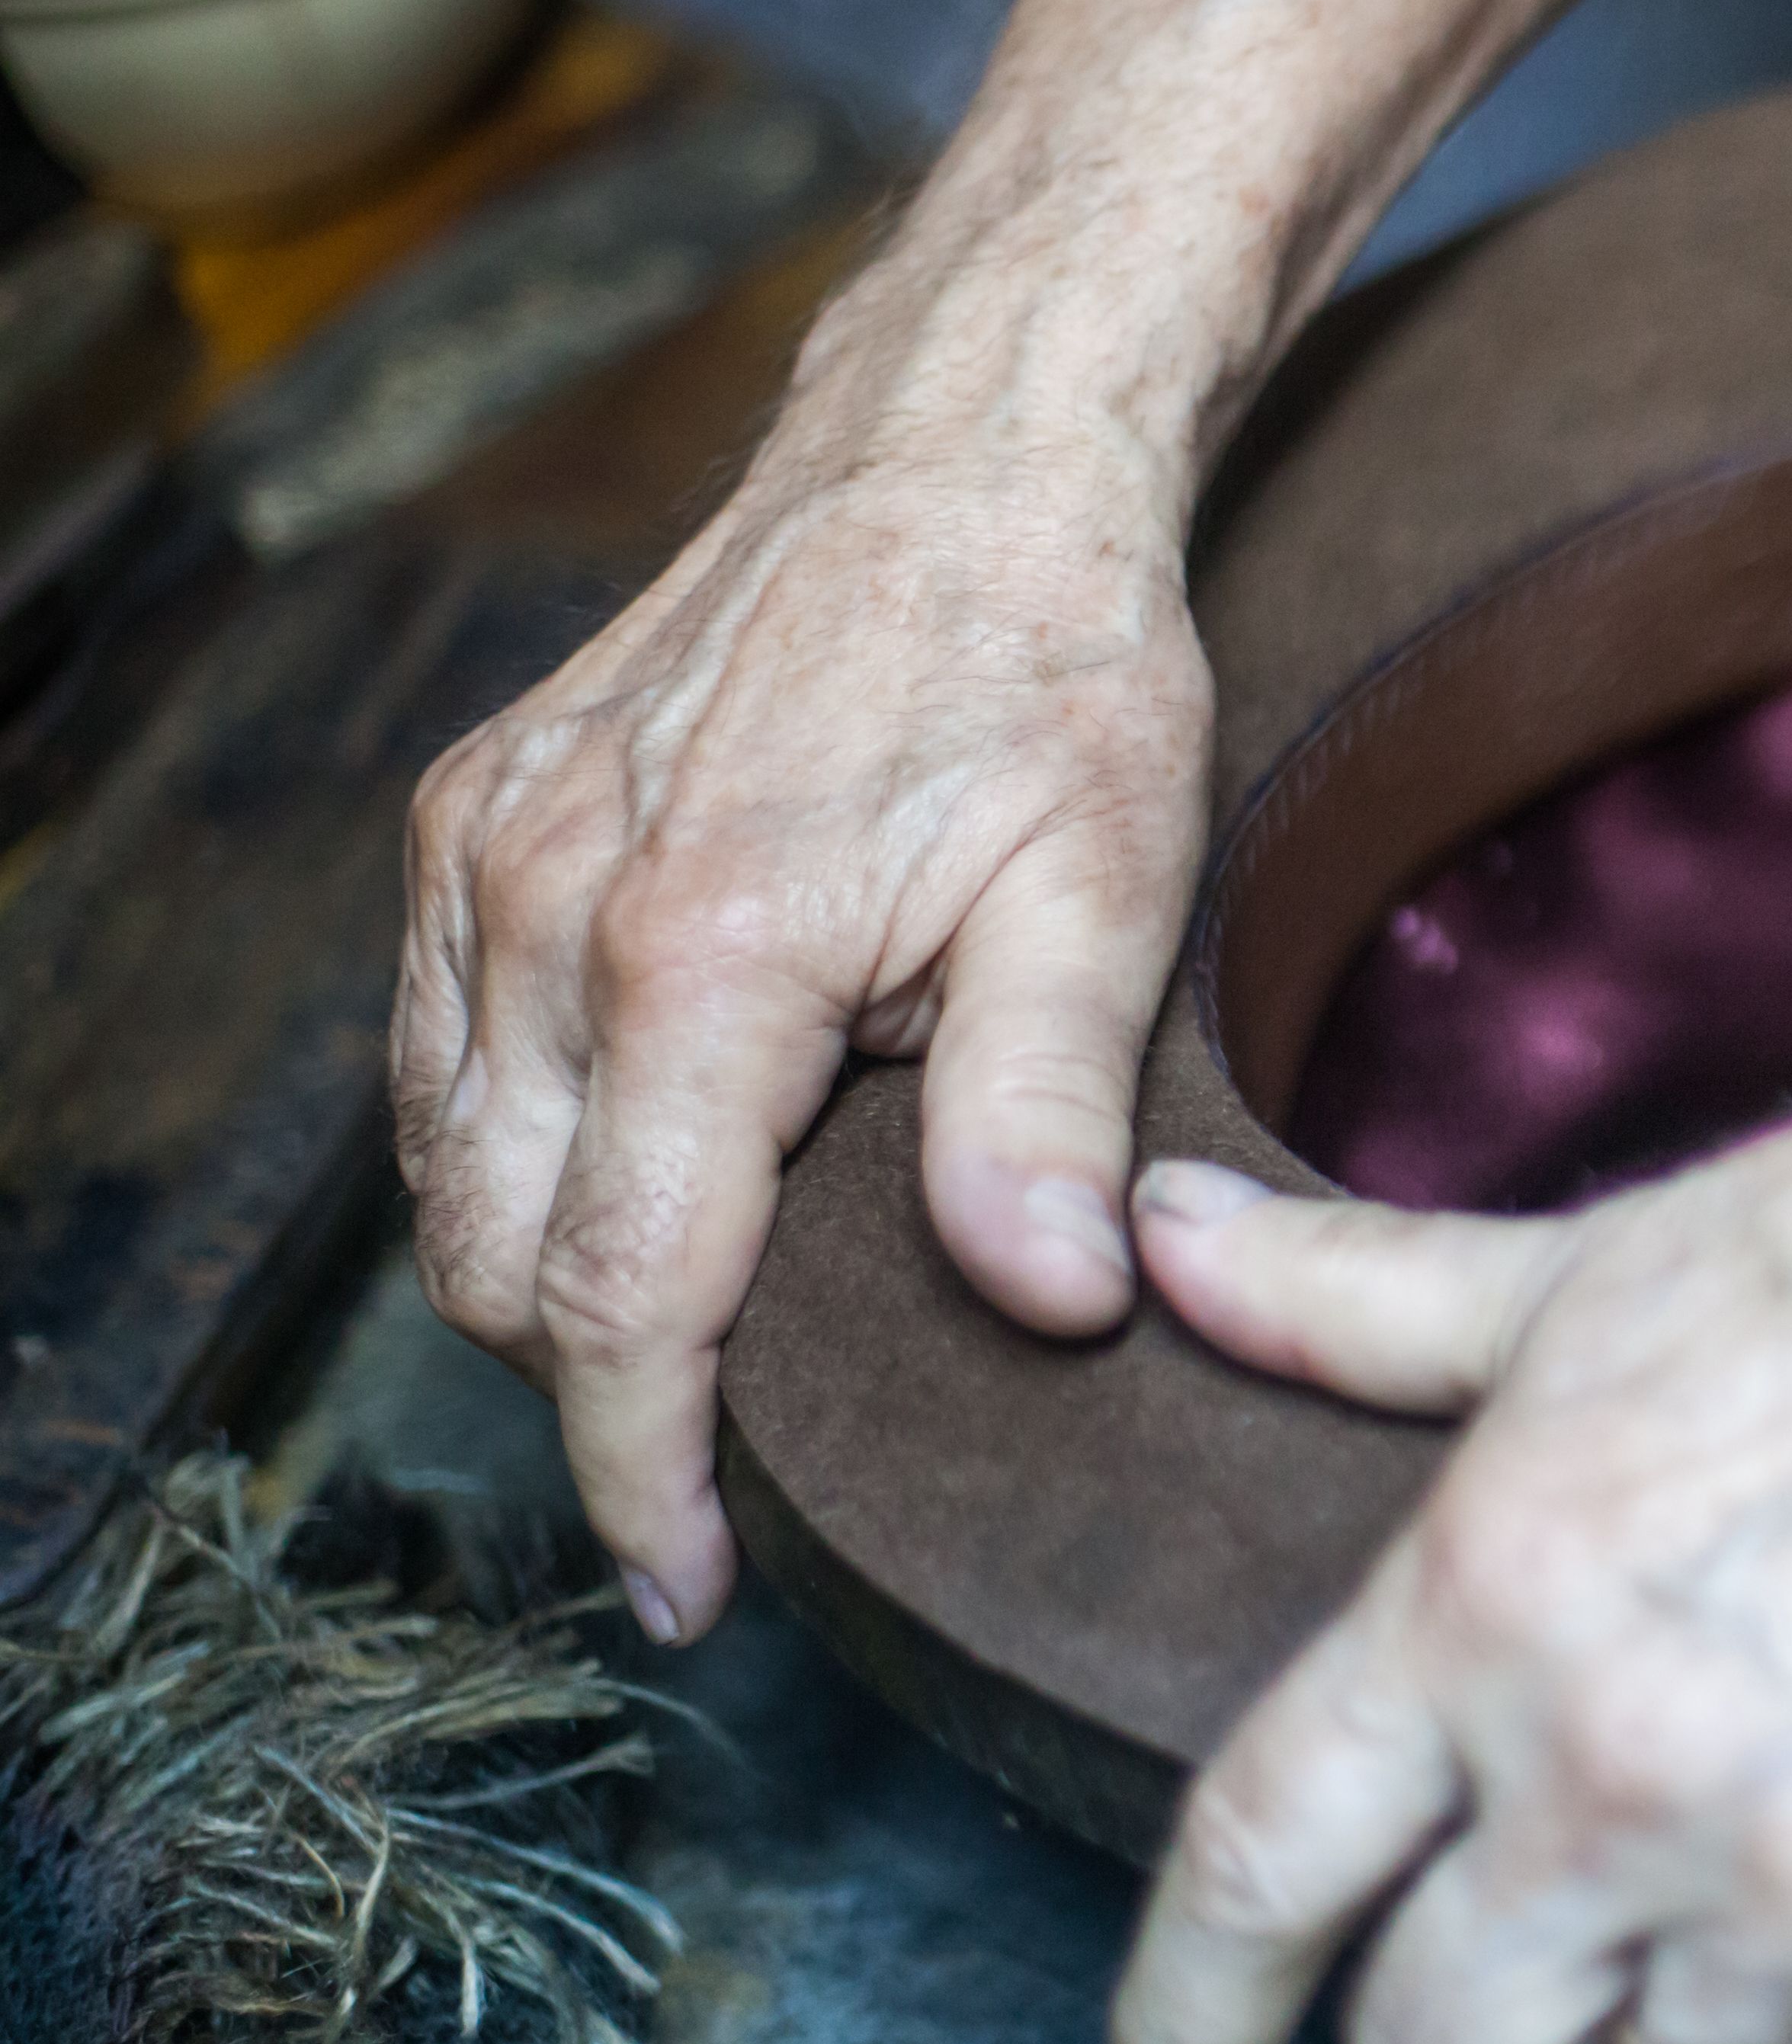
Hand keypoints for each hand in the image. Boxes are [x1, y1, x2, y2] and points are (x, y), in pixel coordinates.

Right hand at [392, 276, 1212, 1642]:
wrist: (957, 457)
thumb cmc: (1054, 671)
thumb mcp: (1106, 891)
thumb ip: (1048, 1110)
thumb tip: (1050, 1303)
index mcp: (705, 952)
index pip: (625, 1295)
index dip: (642, 1470)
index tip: (690, 1586)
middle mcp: (549, 906)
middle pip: (505, 1260)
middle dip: (593, 1397)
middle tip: (709, 1481)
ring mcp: (483, 856)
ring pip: (445, 1171)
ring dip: (541, 1285)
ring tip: (671, 1354)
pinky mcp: (464, 819)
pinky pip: (432, 1056)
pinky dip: (501, 1156)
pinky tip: (618, 1183)